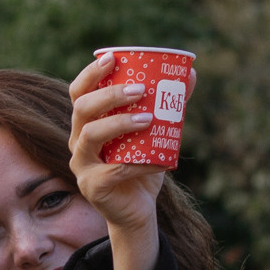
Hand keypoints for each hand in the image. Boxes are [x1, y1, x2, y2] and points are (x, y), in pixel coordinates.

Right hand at [69, 53, 166, 269]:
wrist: (138, 211)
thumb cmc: (143, 165)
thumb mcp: (156, 133)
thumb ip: (169, 106)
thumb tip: (192, 75)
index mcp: (86, 123)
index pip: (78, 92)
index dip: (91, 74)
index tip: (112, 58)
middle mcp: (77, 141)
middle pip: (82, 110)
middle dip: (109, 95)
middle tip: (139, 89)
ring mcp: (81, 165)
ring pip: (91, 136)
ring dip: (119, 124)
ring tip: (149, 119)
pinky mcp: (92, 187)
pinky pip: (113, 171)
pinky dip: (139, 164)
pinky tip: (159, 162)